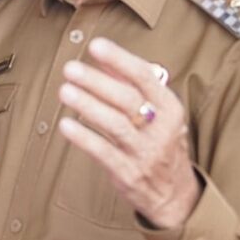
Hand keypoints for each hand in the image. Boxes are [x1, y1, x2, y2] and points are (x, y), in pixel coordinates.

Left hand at [57, 37, 200, 228]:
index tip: (96, 45)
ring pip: (115, 125)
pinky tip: (65, 124)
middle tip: (71, 68)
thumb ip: (132, 84)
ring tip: (64, 91)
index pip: (145, 78)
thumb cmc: (160, 142)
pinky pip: (104, 152)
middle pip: (127, 100)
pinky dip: (84, 138)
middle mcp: (161, 129)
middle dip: (97, 82)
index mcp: (170, 108)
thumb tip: (106, 58)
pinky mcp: (128, 172)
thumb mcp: (158, 112)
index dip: (120, 59)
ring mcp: (145, 152)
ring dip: (88, 106)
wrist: (175, 193)